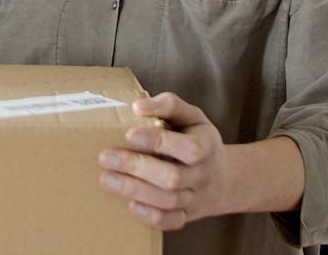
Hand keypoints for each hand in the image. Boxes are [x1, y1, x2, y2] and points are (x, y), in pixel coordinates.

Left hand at [97, 92, 229, 230]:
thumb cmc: (198, 138)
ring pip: (169, 202)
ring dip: (134, 190)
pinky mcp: (187, 215)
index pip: (189, 148)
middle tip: (104, 157)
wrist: (223, 177)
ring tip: (106, 178)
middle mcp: (204, 174)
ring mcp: (197, 198)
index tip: (129, 134)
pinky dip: (150, 216)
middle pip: (173, 178)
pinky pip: (172, 222)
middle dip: (136, 167)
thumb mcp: (192, 116)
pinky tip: (129, 205)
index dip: (159, 141)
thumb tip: (138, 107)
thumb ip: (168, 105)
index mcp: (207, 145)